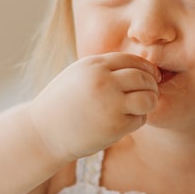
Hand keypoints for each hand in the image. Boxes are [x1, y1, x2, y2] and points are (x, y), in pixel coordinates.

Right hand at [29, 53, 159, 161]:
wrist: (43, 133)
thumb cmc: (61, 104)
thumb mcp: (78, 75)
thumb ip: (104, 69)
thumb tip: (139, 68)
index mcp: (93, 65)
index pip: (132, 60)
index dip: (146, 69)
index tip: (150, 77)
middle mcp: (103, 81)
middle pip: (143, 78)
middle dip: (151, 86)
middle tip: (148, 93)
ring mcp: (110, 104)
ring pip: (148, 98)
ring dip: (150, 102)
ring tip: (141, 107)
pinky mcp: (114, 126)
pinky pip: (139, 119)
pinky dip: (138, 119)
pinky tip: (125, 121)